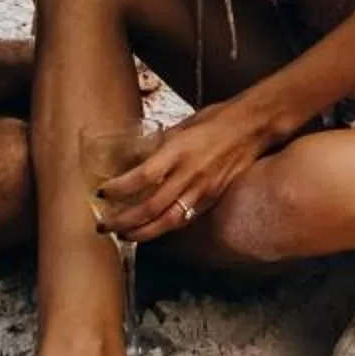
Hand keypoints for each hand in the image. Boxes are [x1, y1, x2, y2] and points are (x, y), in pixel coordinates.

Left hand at [97, 101, 271, 245]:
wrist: (252, 126)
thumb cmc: (217, 119)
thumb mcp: (182, 125)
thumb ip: (160, 145)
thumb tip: (137, 156)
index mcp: (178, 150)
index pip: (142, 176)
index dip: (119, 189)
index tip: (102, 193)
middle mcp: (189, 173)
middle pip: (150, 207)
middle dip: (123, 221)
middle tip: (104, 225)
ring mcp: (202, 189)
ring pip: (167, 222)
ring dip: (141, 233)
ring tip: (124, 235)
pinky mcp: (212, 199)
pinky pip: (184, 219)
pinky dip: (164, 228)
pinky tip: (151, 230)